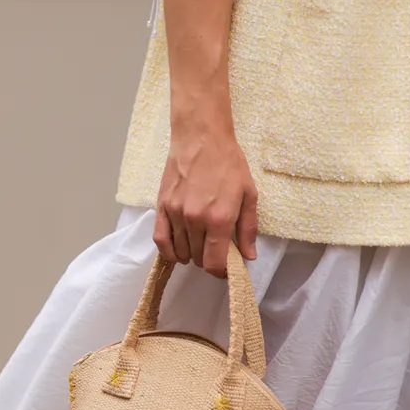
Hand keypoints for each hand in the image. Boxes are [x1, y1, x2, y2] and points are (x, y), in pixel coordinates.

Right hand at [155, 111, 258, 278]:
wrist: (201, 137)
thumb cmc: (229, 163)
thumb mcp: (249, 194)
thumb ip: (248, 228)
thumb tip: (248, 256)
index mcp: (219, 219)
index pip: (214, 263)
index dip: (221, 271)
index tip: (227, 268)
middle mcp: (195, 220)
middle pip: (198, 258)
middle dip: (209, 259)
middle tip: (217, 249)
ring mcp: (175, 214)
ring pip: (180, 251)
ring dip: (192, 254)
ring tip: (201, 245)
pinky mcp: (161, 206)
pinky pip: (160, 240)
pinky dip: (169, 251)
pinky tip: (178, 251)